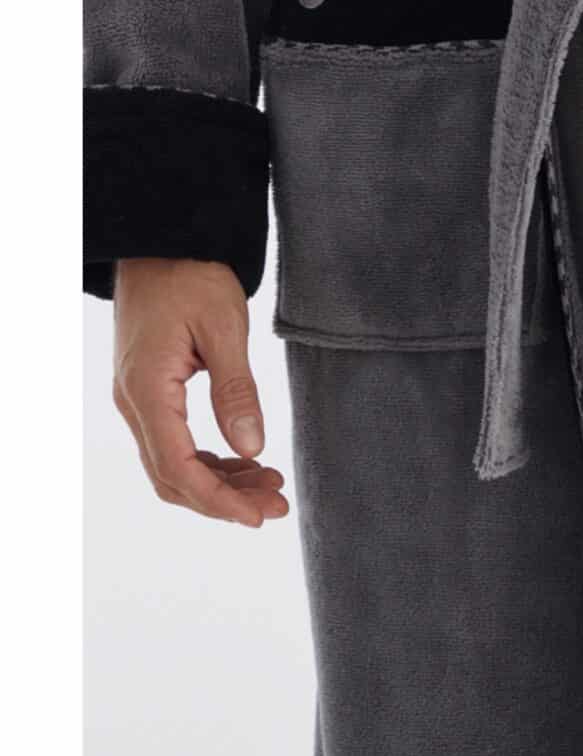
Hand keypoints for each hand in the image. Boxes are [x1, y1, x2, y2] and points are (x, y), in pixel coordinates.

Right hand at [110, 258, 288, 526]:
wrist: (162, 239)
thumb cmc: (192, 273)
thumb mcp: (223, 326)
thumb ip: (236, 389)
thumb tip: (251, 448)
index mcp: (147, 389)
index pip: (177, 467)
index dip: (218, 500)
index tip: (257, 516)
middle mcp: (133, 402)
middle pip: (172, 476)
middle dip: (223, 499)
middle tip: (275, 506)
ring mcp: (137, 398)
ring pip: (171, 463)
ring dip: (218, 481)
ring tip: (268, 486)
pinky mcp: (148, 390)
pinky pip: (172, 441)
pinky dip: (207, 458)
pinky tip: (243, 460)